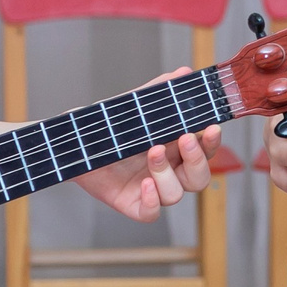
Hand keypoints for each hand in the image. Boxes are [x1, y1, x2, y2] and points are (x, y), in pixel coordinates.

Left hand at [75, 70, 222, 221]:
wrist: (75, 145)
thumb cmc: (108, 129)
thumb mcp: (132, 107)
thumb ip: (157, 92)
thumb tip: (182, 73)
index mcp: (174, 148)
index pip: (205, 150)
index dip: (211, 142)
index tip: (210, 127)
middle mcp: (168, 171)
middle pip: (199, 178)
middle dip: (196, 160)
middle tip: (184, 139)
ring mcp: (151, 189)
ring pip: (176, 194)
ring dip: (167, 174)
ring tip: (152, 152)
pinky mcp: (133, 204)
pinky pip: (151, 213)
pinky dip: (152, 201)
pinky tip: (144, 184)